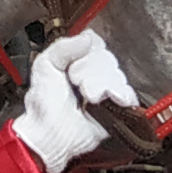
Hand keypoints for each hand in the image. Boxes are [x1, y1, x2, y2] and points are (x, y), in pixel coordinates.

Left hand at [17, 31, 136, 172]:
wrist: (50, 134)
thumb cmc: (43, 104)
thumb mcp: (45, 66)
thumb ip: (63, 47)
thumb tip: (88, 38)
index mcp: (78, 60)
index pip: (95, 43)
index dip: (86, 52)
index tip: (71, 67)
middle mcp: (95, 73)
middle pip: (107, 57)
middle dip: (89, 71)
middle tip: (75, 84)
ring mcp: (107, 90)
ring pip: (116, 74)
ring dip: (99, 86)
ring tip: (86, 98)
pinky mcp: (117, 108)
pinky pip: (128, 93)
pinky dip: (121, 94)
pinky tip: (110, 99)